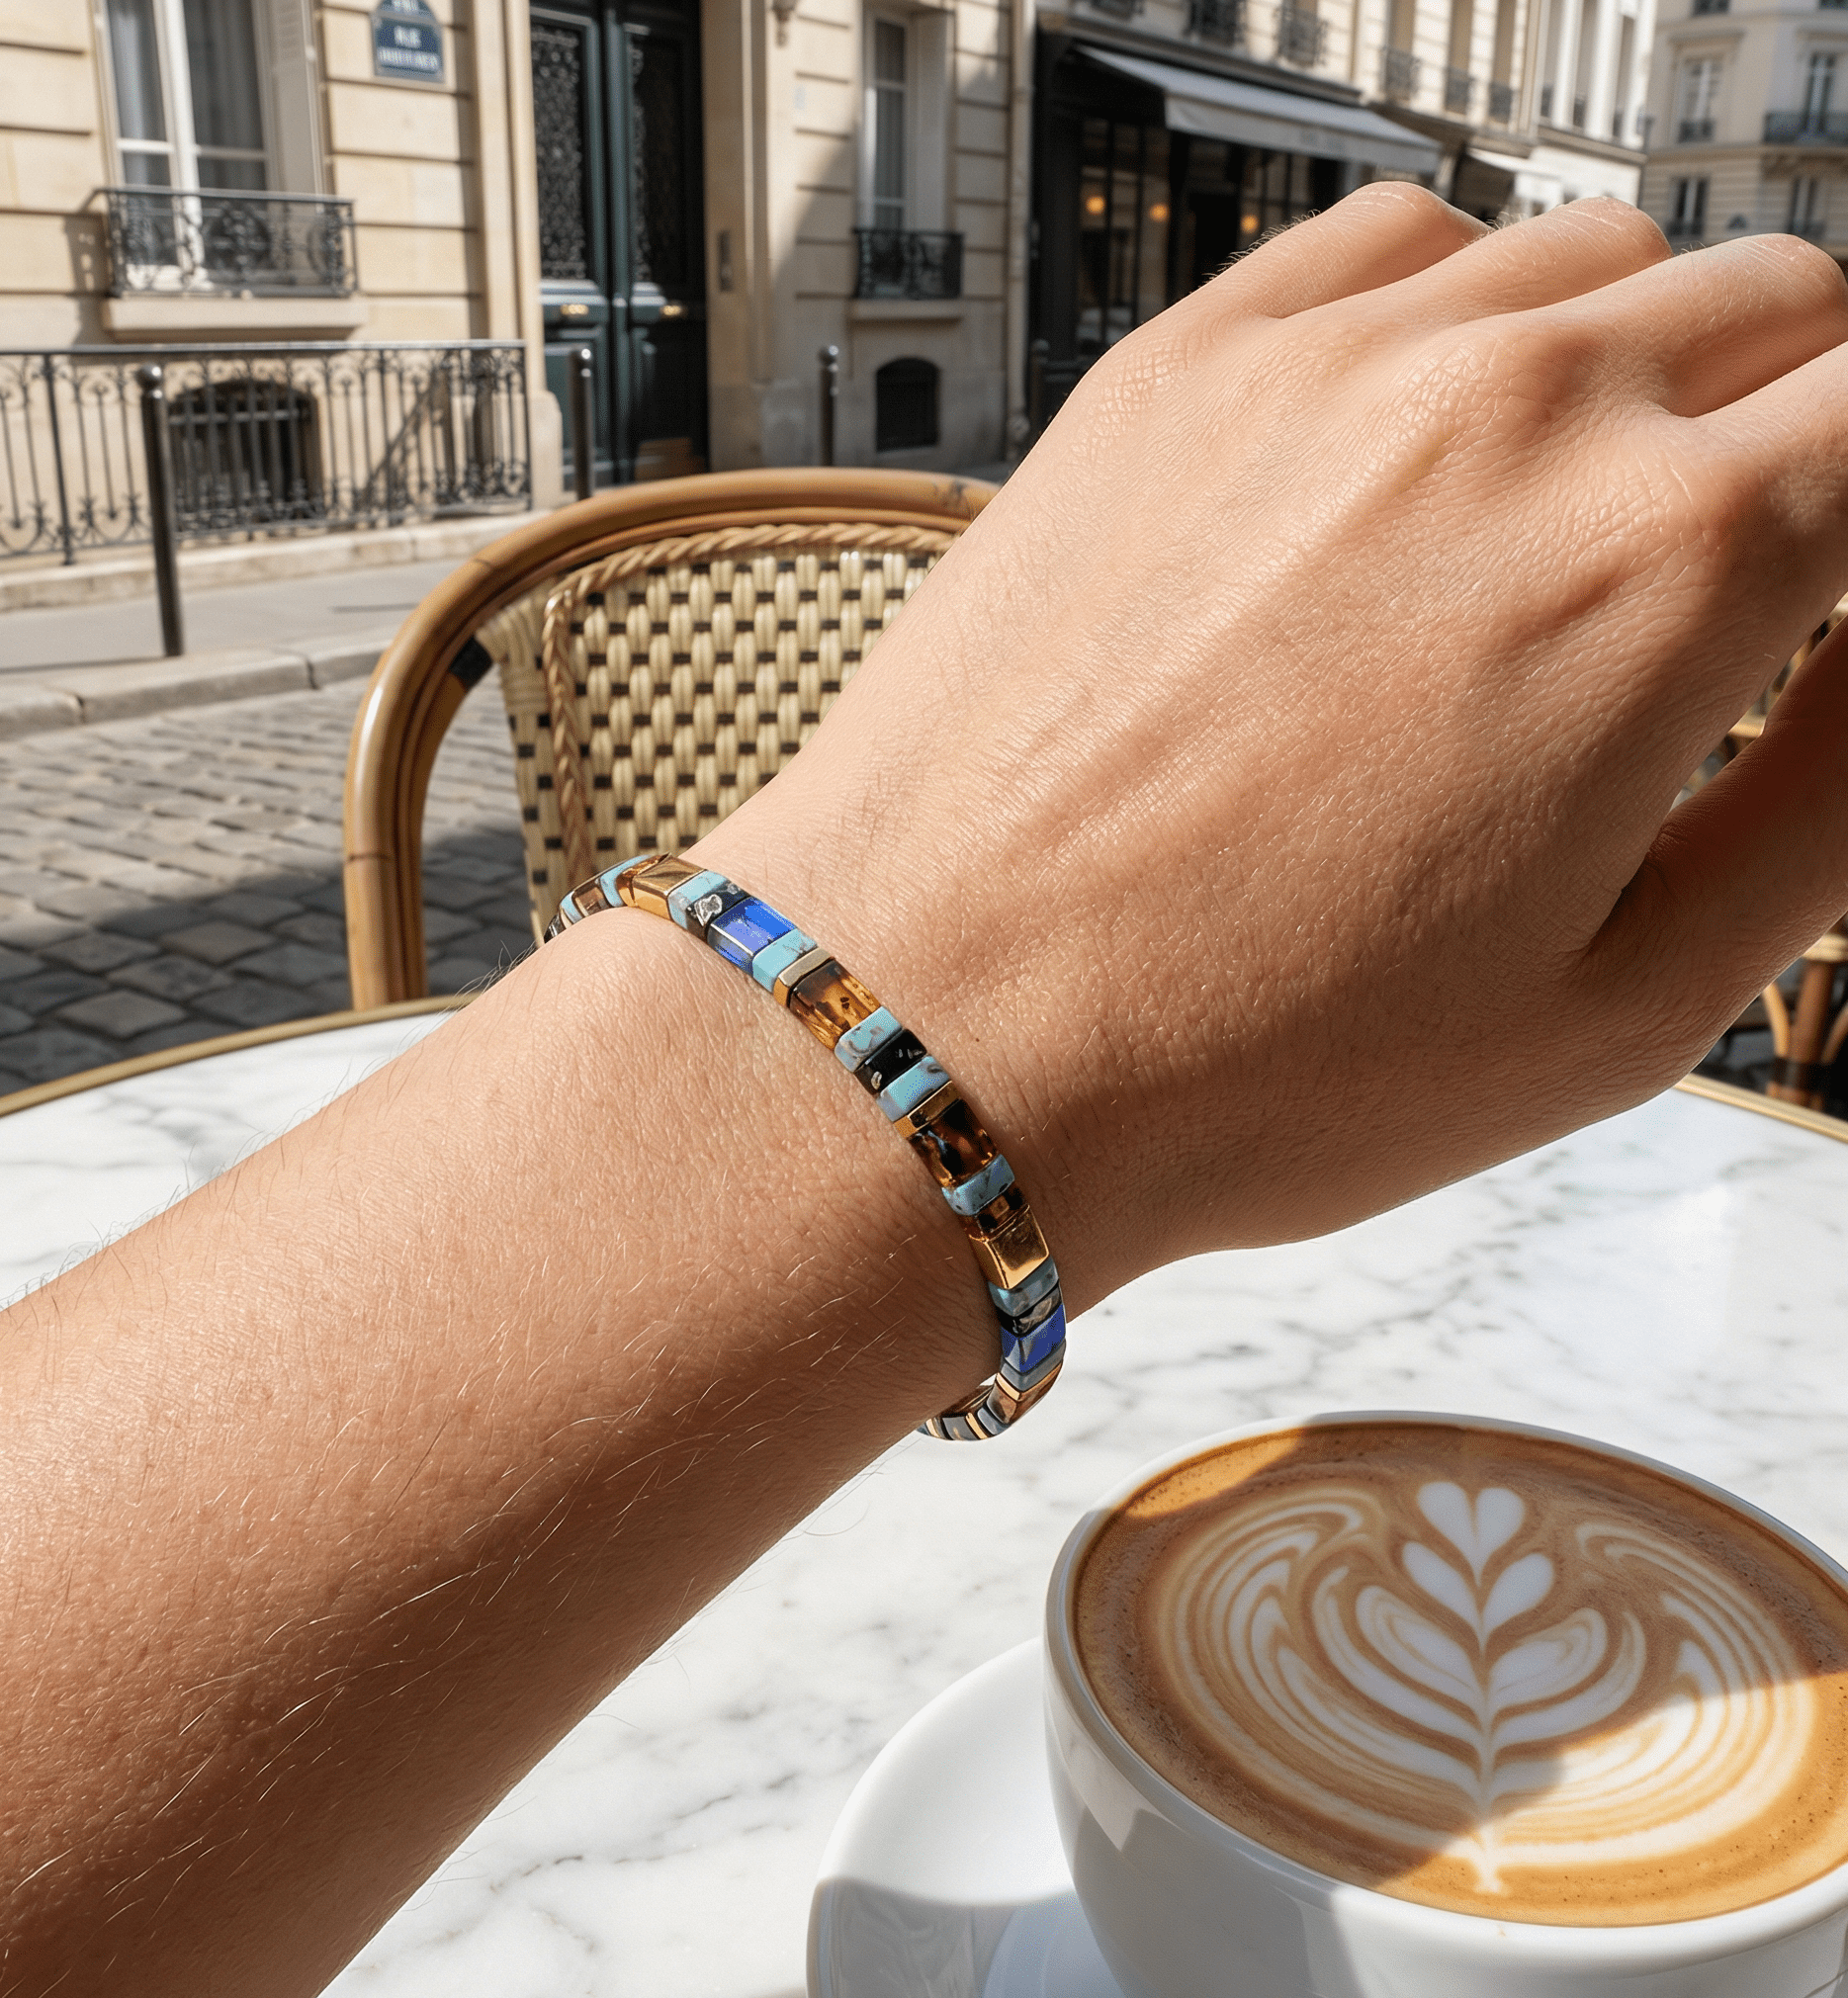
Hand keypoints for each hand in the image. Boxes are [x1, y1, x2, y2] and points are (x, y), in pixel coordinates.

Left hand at [712, 188, 1847, 1291]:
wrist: (935, 1029)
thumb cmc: (1238, 1058)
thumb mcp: (1619, 1011)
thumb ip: (1828, 808)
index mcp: (1664, 565)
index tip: (1822, 611)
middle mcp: (1509, 412)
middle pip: (1775, 306)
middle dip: (1799, 429)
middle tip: (1734, 578)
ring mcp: (1322, 368)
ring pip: (1591, 260)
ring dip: (1634, 366)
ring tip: (1559, 530)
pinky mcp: (1171, 373)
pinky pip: (1391, 243)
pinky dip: (1456, 309)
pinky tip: (1417, 441)